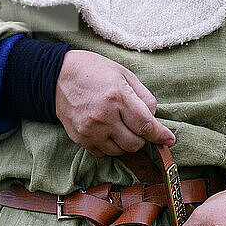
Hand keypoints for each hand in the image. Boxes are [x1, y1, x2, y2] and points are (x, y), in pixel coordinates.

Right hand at [55, 50, 174, 156]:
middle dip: (141, 137)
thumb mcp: (124, 74)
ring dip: (125, 143)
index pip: (145, 125)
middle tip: (136, 125)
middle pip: (135, 143)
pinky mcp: (80, 139)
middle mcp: (103, 116)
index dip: (160, 135)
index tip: (169, 140)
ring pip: (120, 151)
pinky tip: (106, 131)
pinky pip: (103, 153)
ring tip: (119, 126)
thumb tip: (154, 118)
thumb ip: (143, 96)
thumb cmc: (93, 71)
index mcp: (117, 96)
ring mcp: (90, 130)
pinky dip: (110, 146)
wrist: (57, 76)